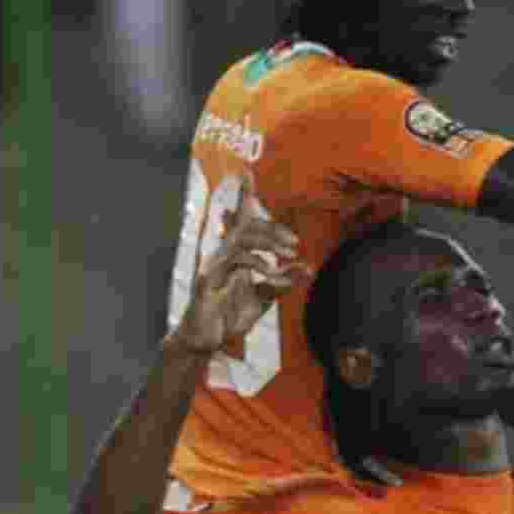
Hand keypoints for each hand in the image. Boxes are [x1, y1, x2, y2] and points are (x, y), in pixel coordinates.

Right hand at [172, 174, 310, 353]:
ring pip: (241, 238)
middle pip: (246, 225)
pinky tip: (271, 275)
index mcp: (235, 254)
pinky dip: (258, 265)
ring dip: (268, 244)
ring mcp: (213, 265)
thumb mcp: (263, 297)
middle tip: (294, 244)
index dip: (244, 196)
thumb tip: (307, 267)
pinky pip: (235, 262)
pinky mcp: (208, 280)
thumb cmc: (229, 315)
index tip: (249, 173)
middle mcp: (222, 254)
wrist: (207, 340)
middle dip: (272, 229)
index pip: (241, 219)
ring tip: (287, 256)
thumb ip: (283, 281)